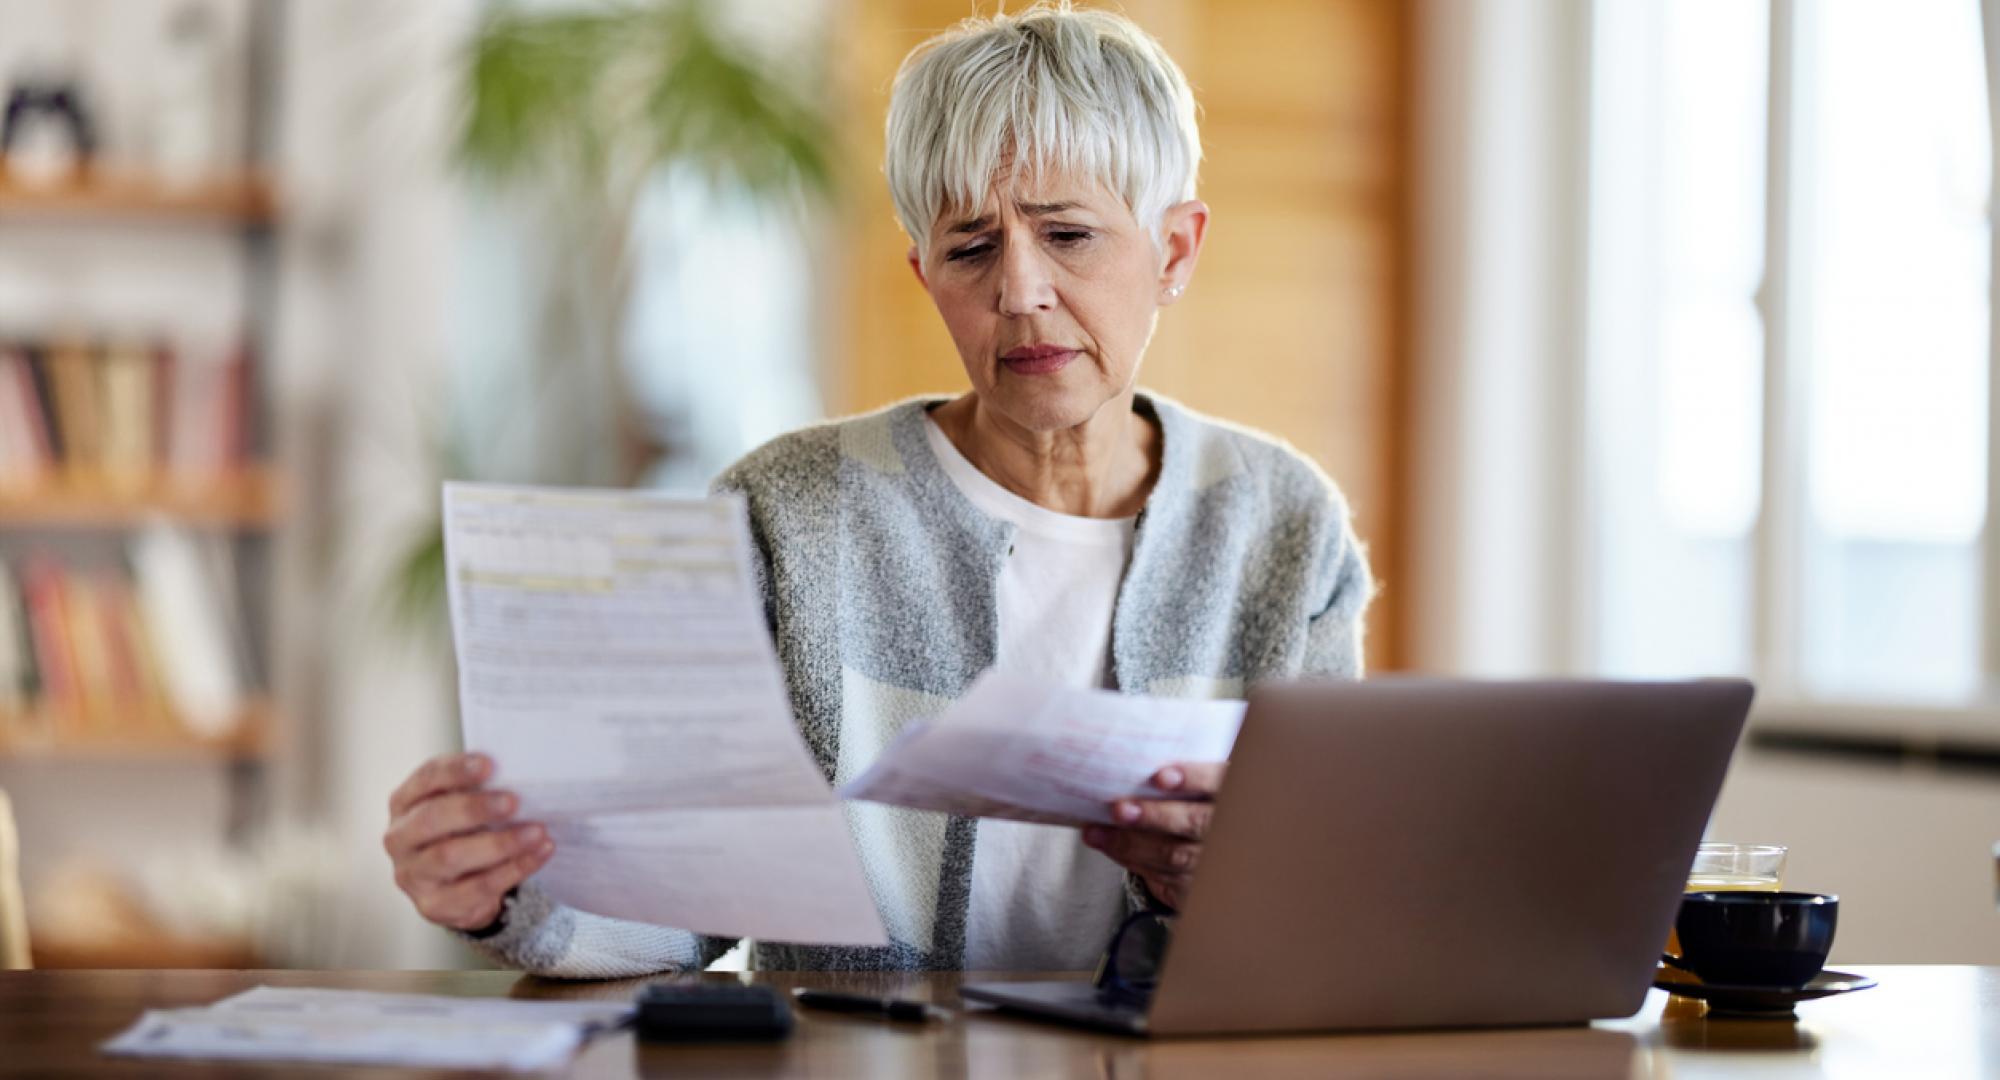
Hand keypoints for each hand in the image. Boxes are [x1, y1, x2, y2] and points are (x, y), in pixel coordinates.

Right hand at [384, 752, 554, 930]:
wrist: (457, 888)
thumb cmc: (462, 833)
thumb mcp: (462, 807)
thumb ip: (478, 790)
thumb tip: (519, 775)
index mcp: (404, 803)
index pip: (425, 780)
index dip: (455, 771)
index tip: (489, 765)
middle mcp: (400, 838)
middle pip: (431, 819)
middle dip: (474, 808)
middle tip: (513, 802)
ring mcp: (412, 875)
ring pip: (451, 857)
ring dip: (499, 843)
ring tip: (536, 832)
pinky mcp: (433, 904)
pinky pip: (476, 888)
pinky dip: (513, 869)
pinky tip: (538, 853)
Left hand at [1080, 761, 1226, 910]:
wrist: (1215, 852)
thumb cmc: (1197, 804)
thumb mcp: (1199, 787)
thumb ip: (1177, 779)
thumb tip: (1124, 769)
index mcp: (1233, 793)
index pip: (1219, 781)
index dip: (1194, 778)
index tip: (1160, 777)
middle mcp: (1231, 828)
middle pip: (1196, 823)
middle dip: (1155, 816)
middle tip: (1119, 809)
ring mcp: (1218, 861)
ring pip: (1175, 855)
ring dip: (1131, 843)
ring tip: (1098, 832)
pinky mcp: (1198, 887)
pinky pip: (1164, 877)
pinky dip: (1132, 860)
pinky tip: (1109, 847)